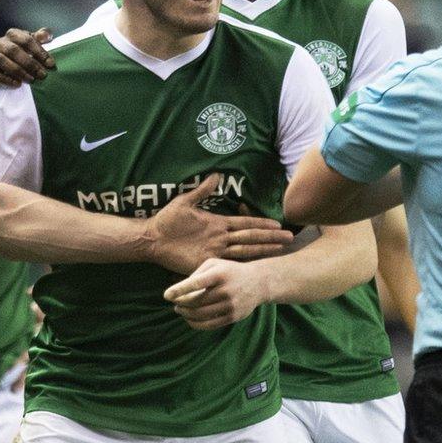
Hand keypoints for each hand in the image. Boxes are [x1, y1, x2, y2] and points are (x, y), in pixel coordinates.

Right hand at [0, 28, 53, 88]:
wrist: (4, 68)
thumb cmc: (22, 54)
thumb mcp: (32, 44)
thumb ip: (40, 38)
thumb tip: (47, 35)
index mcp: (13, 34)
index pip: (27, 40)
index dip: (40, 52)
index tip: (51, 64)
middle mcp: (0, 42)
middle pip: (14, 50)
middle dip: (30, 64)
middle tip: (42, 75)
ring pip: (2, 60)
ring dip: (18, 71)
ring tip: (31, 80)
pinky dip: (6, 79)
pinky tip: (17, 84)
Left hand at [144, 173, 293, 274]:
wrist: (153, 238)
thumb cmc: (167, 220)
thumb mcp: (185, 201)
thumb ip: (201, 190)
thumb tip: (216, 175)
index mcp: (217, 223)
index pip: (244, 223)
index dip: (260, 223)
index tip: (278, 223)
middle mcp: (220, 238)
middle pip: (250, 237)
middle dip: (269, 238)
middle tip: (289, 238)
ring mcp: (214, 251)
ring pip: (244, 250)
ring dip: (262, 251)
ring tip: (279, 251)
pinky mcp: (206, 263)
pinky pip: (226, 263)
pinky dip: (241, 265)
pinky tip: (255, 267)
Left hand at [164, 258, 271, 329]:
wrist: (258, 283)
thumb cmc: (230, 271)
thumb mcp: (214, 264)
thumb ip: (196, 274)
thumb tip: (179, 291)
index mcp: (219, 274)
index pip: (195, 283)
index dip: (179, 290)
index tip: (166, 295)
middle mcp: (226, 290)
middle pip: (196, 302)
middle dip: (181, 304)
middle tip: (175, 303)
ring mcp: (230, 305)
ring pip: (201, 315)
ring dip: (186, 314)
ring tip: (180, 310)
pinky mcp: (233, 317)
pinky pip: (209, 325)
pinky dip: (195, 323)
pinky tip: (189, 319)